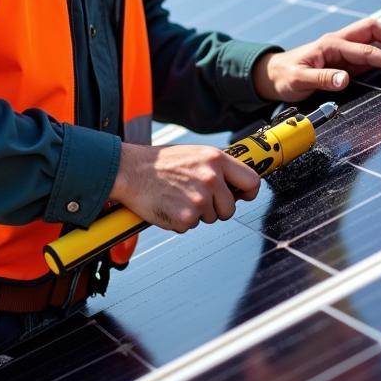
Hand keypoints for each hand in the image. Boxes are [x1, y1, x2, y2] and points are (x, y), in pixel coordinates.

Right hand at [109, 143, 260, 233]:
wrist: (129, 170)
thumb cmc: (159, 162)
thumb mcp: (194, 154)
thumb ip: (216, 167)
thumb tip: (235, 184)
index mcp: (215, 159)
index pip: (251, 181)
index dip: (248, 192)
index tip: (242, 196)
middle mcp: (211, 178)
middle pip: (230, 208)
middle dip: (216, 208)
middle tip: (194, 196)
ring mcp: (200, 199)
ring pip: (211, 218)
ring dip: (196, 213)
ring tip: (177, 197)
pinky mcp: (187, 217)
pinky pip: (191, 226)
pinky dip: (180, 221)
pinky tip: (169, 206)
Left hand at [252, 16, 380, 101]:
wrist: (271, 76)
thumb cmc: (283, 76)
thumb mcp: (297, 80)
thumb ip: (321, 79)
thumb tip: (345, 79)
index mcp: (329, 45)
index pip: (364, 50)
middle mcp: (338, 43)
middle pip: (372, 30)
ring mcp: (342, 51)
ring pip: (371, 39)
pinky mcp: (344, 61)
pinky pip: (367, 54)